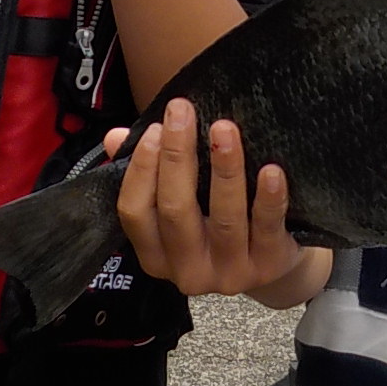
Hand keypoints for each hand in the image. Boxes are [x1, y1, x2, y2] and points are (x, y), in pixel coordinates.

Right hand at [108, 99, 303, 297]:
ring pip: (224, 219)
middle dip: (177, 156)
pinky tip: (271, 170)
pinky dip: (269, 199)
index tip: (155, 127)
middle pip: (175, 211)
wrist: (270, 260)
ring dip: (224, 170)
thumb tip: (116, 136)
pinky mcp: (268, 266)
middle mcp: (187, 270)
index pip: (135, 212)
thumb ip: (146, 168)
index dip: (142, 169)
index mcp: (155, 253)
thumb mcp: (177, 200)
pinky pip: (268, 230)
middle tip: (181, 112)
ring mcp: (229, 272)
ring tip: (223, 129)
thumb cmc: (213, 219)